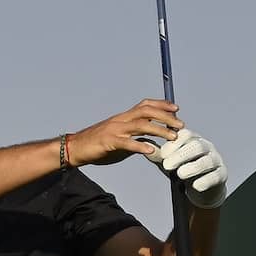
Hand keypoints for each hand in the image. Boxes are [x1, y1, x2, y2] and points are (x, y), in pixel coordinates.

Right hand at [66, 99, 180, 168]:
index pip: (145, 105)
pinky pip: (126, 143)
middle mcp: (121, 120)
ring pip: (140, 125)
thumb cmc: (98, 145)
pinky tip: (151, 151)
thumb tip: (153, 145)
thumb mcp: (121, 141)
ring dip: (159, 130)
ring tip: (173, 137)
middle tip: (180, 125)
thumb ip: (136, 140)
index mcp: (124, 118)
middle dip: (165, 117)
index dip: (161, 105)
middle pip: (146, 112)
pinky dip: (140, 146)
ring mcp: (115, 130)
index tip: (176, 109)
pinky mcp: (108, 142)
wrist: (75, 148)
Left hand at [153, 128, 228, 207]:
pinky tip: (196, 186)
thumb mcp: (169, 161)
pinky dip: (205, 181)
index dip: (174, 143)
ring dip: (192, 167)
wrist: (200, 187)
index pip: (186, 134)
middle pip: (197, 146)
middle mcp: (207, 147)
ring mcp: (216, 160)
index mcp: (194, 139)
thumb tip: (144, 146)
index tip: (162, 154)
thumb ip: (159, 155)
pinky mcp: (222, 175)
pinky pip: (215, 176)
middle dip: (181, 155)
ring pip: (207, 161)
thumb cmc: (183, 169)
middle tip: (166, 165)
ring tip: (180, 174)